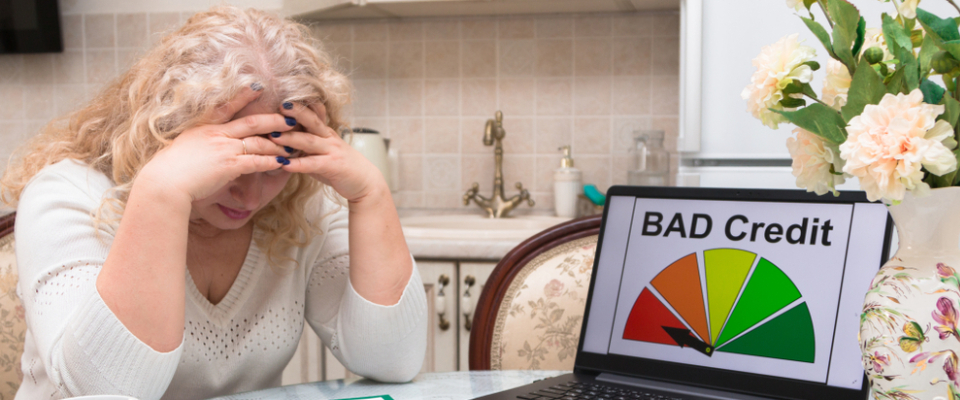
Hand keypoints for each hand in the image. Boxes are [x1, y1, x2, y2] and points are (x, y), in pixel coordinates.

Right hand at [137, 86, 295, 201]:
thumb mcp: (184, 152)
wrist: (164, 182)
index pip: (226, 108)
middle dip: (273, 120)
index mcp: (205, 129)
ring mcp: (224, 149)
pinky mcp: (229, 165)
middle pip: (251, 123)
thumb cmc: (169, 171)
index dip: (243, 96)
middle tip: (290, 119)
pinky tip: (283, 163)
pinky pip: (257, 161)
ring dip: (277, 145)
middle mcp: (217, 135)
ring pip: (258, 142)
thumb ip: (200, 149)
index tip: (258, 87)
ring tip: (292, 146)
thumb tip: (208, 154)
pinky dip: (271, 162)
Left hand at [270, 102, 386, 201]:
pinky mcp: (334, 166)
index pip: (313, 113)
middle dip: (295, 112)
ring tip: (273, 136)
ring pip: (310, 141)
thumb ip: (307, 143)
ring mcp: (332, 151)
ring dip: (291, 138)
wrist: (365, 183)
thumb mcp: (324, 150)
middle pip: (312, 121)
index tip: (281, 95)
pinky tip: (284, 165)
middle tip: (278, 106)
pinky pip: (313, 164)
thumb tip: (284, 136)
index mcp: (325, 132)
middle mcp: (329, 138)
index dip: (299, 104)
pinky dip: (298, 164)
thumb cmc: (340, 167)